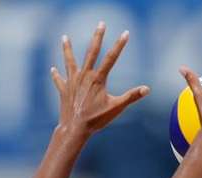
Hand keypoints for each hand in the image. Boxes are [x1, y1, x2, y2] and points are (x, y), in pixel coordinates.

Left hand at [51, 22, 149, 137]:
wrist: (75, 128)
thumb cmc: (96, 119)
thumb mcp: (116, 108)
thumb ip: (131, 96)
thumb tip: (147, 89)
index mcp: (98, 79)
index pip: (111, 58)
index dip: (120, 45)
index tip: (126, 33)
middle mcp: (84, 76)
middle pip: (91, 52)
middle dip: (97, 37)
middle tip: (101, 24)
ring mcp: (72, 82)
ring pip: (69, 61)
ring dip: (67, 48)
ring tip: (64, 37)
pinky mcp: (64, 90)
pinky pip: (59, 80)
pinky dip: (56, 75)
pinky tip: (53, 69)